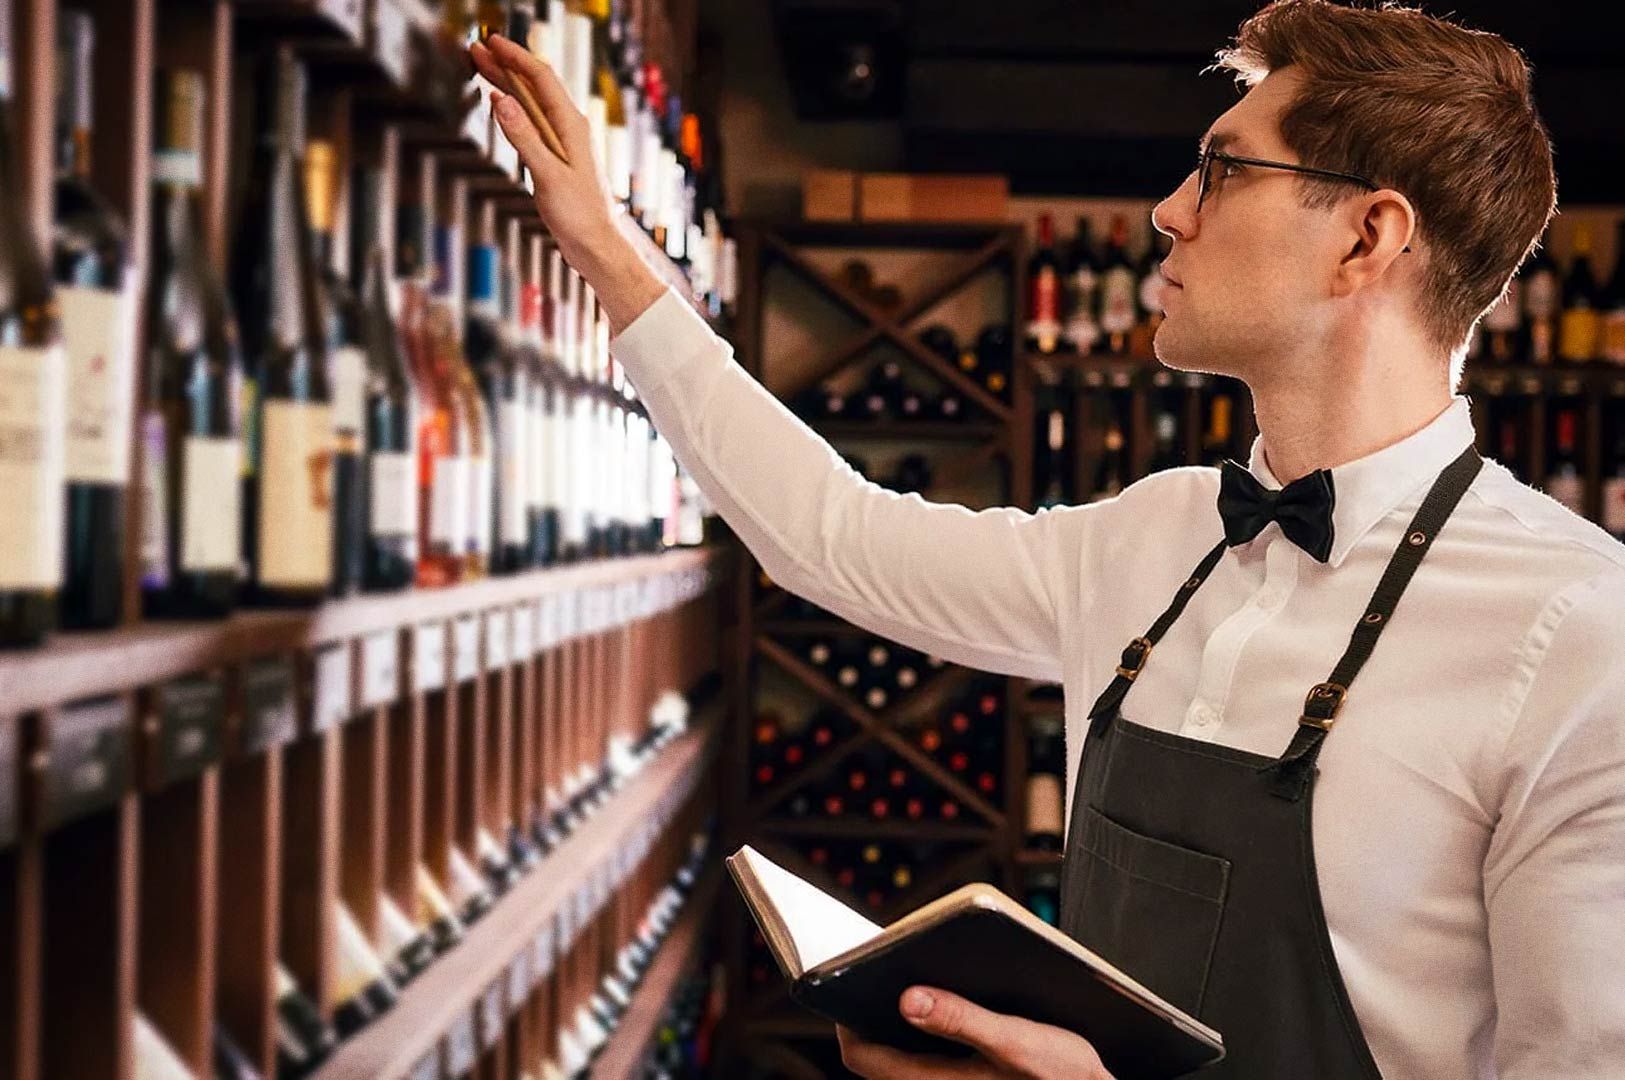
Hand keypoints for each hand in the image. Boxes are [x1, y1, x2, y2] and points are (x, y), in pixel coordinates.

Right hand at [468, 34, 663, 332]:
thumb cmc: (580, 216)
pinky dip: (513, 110)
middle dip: (506, 65)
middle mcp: (570, 129)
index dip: (515, 56)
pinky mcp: (556, 160)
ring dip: (507, 84)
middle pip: (534, 87)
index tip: (491, 41)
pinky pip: (532, 124)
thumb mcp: (549, 175)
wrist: (597, 247)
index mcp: (572, 126)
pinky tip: (501, 106)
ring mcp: (563, 144)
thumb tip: (501, 100)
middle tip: (476, 48)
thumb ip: (525, 138)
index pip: (541, 79)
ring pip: (531, 105)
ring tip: (481, 66)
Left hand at [837, 987, 1114, 1079]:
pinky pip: (926, 1051)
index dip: (843, 1016)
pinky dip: (926, 1022)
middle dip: (872, 1005)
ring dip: (900, 1013)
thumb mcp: (1016, 1041)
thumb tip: (906, 997)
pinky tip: (946, 990)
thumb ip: (961, 1019)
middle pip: (876, 1050)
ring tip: (909, 965)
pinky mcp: (964, 1079)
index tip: (844, 972)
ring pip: (901, 1050)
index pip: (860, 1055)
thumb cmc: (1062, 1075)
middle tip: (875, 959)